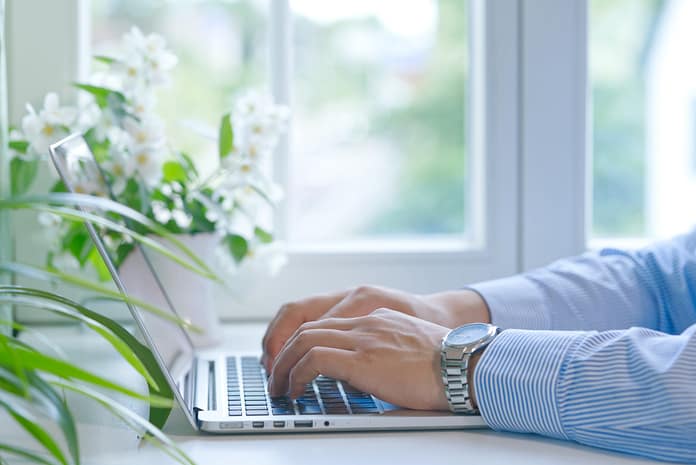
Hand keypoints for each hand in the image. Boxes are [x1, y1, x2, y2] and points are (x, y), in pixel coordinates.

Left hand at [262, 285, 489, 370]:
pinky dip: (297, 374)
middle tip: (276, 375)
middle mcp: (366, 323)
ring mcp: (363, 338)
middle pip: (308, 328)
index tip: (292, 361)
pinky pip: (315, 360)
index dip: (301, 342)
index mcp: (376, 319)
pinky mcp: (363, 359)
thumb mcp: (409, 348)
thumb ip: (383, 350)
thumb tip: (364, 371)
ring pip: (304, 340)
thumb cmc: (447, 364)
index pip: (325, 323)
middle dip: (284, 352)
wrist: (465, 364)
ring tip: (279, 387)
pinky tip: (296, 390)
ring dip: (284, 365)